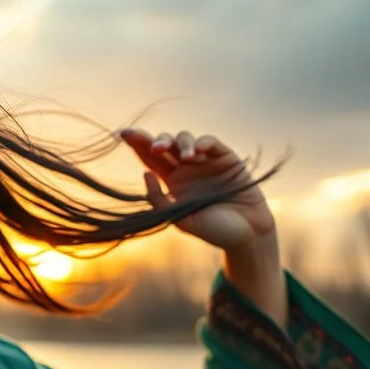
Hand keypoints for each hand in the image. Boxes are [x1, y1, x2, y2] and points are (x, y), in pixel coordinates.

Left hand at [119, 128, 276, 251]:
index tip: (122, 134)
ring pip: (185, 139)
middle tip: (155, 148)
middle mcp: (185, 168)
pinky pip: (211, 143)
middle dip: (156, 140)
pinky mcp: (225, 158)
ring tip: (187, 158)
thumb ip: (160, 200)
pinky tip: (199, 150)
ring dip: (181, 143)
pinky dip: (203, 142)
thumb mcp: (180, 219)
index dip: (137, 144)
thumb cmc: (213, 230)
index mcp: (171, 182)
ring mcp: (205, 161)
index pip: (150, 159)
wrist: (247, 234)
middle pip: (165, 145)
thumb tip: (145, 173)